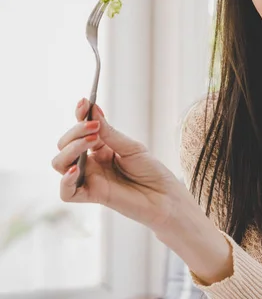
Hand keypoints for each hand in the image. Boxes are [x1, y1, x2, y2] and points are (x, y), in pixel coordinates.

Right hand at [52, 98, 187, 231]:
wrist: (164, 196)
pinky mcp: (91, 195)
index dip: (79, 115)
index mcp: (100, 148)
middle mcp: (90, 162)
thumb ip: (110, 133)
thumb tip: (92, 109)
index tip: (84, 102)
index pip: (80, 130)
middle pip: (65, 145)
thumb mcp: (131, 147)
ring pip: (60, 163)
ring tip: (92, 141)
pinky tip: (78, 169)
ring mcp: (89, 178)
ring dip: (71, 149)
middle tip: (94, 127)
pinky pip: (66, 192)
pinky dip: (66, 180)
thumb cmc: (151, 170)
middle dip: (75, 132)